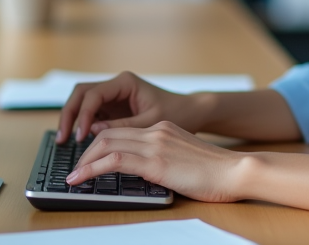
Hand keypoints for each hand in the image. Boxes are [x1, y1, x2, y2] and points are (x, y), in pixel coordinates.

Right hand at [56, 71, 207, 142]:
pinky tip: (79, 142)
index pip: (93, 94)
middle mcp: (116, 86)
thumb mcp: (150, 124)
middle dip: (70, 114)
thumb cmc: (176, 114)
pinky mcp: (113, 107)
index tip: (81, 136)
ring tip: (65, 141)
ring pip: (82, 102)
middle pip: (81, 94)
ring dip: (72, 119)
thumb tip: (92, 131)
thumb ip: (122, 127)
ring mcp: (113, 96)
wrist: (191, 113)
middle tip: (63, 139)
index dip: (83, 115)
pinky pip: (90, 112)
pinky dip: (82, 124)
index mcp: (125, 82)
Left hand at [65, 122, 246, 202]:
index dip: (99, 144)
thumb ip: (165, 159)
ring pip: (106, 144)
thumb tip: (147, 172)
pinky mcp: (155, 161)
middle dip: (86, 152)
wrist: (235, 171)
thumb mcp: (185, 160)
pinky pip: (114, 160)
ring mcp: (156, 144)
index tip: (87, 159)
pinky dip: (92, 169)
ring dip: (84, 161)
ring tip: (72, 177)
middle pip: (109, 134)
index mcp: (164, 129)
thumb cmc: (216, 173)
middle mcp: (157, 131)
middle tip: (74, 170)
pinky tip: (80, 179)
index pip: (122, 131)